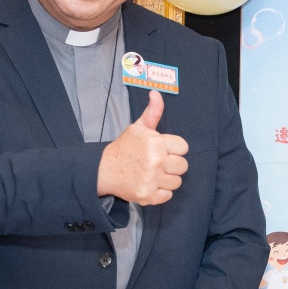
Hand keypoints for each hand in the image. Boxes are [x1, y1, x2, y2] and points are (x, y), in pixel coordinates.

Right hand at [97, 90, 188, 205]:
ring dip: (167, 179)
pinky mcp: (147, 195)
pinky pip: (168, 195)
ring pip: (177, 182)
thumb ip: (153, 112)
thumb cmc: (125, 148)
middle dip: (172, 165)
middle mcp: (155, 161)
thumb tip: (156, 93)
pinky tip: (150, 183)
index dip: (174, 149)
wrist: (104, 170)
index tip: (163, 150)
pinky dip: (160, 192)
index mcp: (155, 143)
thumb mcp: (139, 128)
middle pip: (183, 166)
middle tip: (158, 163)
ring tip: (153, 173)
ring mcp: (151, 180)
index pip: (183, 148)